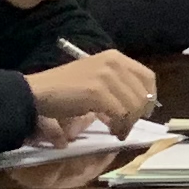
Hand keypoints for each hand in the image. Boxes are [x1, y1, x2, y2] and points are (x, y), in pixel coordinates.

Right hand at [29, 51, 156, 131]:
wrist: (39, 92)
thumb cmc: (65, 89)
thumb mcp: (96, 78)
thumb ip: (117, 86)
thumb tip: (140, 105)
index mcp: (115, 57)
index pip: (148, 77)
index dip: (150, 97)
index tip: (143, 112)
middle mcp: (114, 62)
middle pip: (144, 94)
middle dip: (138, 115)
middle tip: (126, 127)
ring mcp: (106, 76)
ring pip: (134, 106)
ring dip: (129, 123)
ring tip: (118, 130)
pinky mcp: (98, 92)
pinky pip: (122, 113)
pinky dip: (120, 126)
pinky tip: (113, 131)